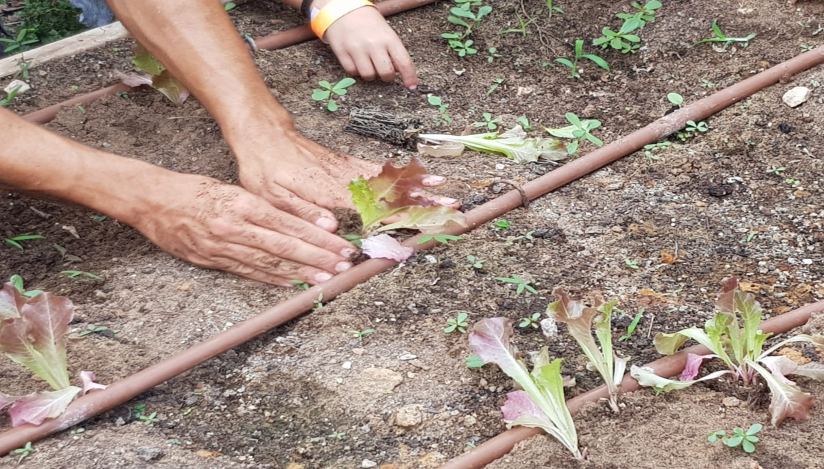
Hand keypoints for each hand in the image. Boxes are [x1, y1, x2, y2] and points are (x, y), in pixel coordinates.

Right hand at [128, 172, 356, 285]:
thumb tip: (304, 222)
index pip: (290, 224)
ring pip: (270, 263)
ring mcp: (223, 247)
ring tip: (327, 278)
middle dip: (319, 257)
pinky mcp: (212, 261)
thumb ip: (265, 207)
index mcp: (243, 204)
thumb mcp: (231, 188)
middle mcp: (235, 227)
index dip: (319, 237)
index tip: (341, 244)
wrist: (151, 201)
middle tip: (344, 264)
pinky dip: (273, 279)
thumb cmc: (194, 190)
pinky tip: (293, 284)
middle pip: (285, 246)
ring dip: (302, 273)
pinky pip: (249, 272)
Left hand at [234, 128, 455, 231]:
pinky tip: (416, 176)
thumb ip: (302, 213)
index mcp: (329, 190)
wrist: (263, 134)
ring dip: (418, 183)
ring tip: (445, 188)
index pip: (372, 205)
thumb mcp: (272, 197)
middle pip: (390, 190)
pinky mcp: (347, 162)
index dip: (400, 212)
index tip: (425, 216)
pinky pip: (379, 168)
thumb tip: (332, 228)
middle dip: (423, 197)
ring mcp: (348, 168)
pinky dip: (401, 172)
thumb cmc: (264, 170)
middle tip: (451, 204)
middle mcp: (345, 177)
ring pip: (390, 177)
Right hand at [321, 5, 417, 88]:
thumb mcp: (386, 33)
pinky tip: (357, 61)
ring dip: (371, 75)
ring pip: (368, 75)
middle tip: (385, 71)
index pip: (404, 62)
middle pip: (386, 73)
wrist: (345, 10)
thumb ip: (393, 51)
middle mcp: (374, 44)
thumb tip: (399, 71)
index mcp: (389, 38)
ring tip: (369, 64)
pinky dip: (356, 71)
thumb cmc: (369, 23)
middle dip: (387, 77)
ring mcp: (357, 48)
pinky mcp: (342, 52)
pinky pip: (353, 72)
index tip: (412, 86)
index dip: (410, 77)